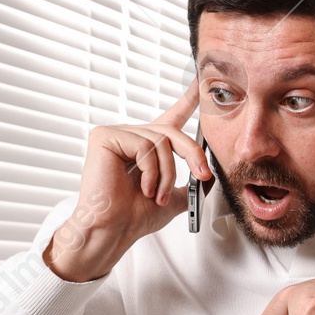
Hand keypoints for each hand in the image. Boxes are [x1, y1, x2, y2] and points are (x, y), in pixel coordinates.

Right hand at [47, 81, 212, 281]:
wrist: (113, 231)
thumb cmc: (134, 217)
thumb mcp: (174, 198)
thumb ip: (191, 184)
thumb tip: (209, 174)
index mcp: (147, 147)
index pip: (171, 118)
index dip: (187, 101)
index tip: (200, 84)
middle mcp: (132, 136)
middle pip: (173, 132)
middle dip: (192, 154)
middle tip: (201, 175)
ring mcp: (116, 134)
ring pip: (161, 141)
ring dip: (167, 173)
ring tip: (156, 195)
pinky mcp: (105, 137)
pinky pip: (144, 146)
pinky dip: (151, 171)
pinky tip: (143, 188)